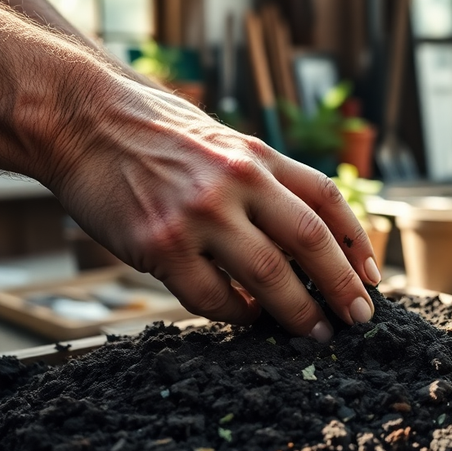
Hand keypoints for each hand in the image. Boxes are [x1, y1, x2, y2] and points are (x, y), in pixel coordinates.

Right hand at [45, 81, 379, 341]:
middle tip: (358, 319)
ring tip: (313, 331)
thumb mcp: (221, 142)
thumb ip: (261, 180)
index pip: (326, 199)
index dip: (357, 241)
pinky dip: (236, 315)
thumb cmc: (153, 136)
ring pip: (269, 277)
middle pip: (309, 242)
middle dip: (342, 286)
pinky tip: (245, 318)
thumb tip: (305, 240)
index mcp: (256, 154)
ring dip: (298, 311)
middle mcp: (236, 180)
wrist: (80, 119)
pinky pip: (212, 297)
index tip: (372, 277)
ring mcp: (199, 213)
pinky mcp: (161, 245)